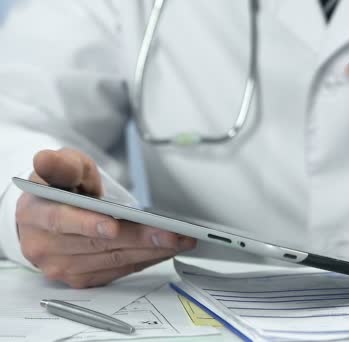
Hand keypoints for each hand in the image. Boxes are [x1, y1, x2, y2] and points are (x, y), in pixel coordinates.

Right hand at [15, 148, 196, 287]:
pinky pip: (118, 271)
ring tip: (179, 240)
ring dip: (150, 251)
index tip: (112, 226)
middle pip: (98, 244)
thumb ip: (61, 164)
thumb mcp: (62, 166)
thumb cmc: (60, 188)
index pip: (60, 220)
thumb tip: (45, 158)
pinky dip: (145, 260)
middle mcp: (44, 245)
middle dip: (139, 238)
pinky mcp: (80, 279)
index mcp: (35, 213)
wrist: (50, 214)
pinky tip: (165, 250)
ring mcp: (61, 266)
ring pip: (113, 260)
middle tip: (171, 234)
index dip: (87, 224)